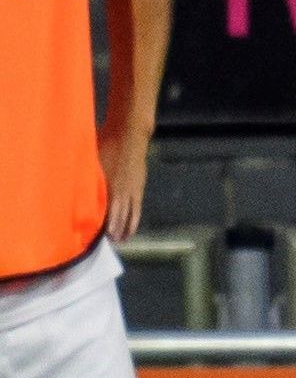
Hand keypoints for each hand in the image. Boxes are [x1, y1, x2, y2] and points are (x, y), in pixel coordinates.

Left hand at [98, 122, 151, 241]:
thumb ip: (87, 179)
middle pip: (118, 217)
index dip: (100, 226)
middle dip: (113, 231)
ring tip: (121, 240)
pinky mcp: (139, 187)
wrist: (130, 133)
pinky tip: (131, 227)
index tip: (93, 238)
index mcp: (109, 186)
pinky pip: (137, 208)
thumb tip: (75, 192)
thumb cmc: (106, 143)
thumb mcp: (92, 161)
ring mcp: (133, 190)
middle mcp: (122, 192)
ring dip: (125, 228)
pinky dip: (134, 220)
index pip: (104, 212)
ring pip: (130, 215)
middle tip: (106, 244)